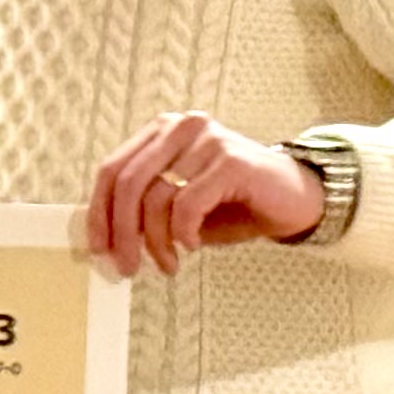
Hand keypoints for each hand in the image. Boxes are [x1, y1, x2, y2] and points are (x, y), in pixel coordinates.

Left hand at [85, 111, 321, 275]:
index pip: (112, 170)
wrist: (295, 200)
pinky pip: (188, 204)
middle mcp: (181, 128)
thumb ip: (142, 210)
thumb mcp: (176, 206)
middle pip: (128, 183)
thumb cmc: (231, 204)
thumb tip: (103, 239)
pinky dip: (183, 232)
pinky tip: (191, 245)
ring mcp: (207, 140)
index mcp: (160, 132)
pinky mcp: (231, 161)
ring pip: (156, 197)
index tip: (99, 249)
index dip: (99, 212)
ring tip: (167, 264)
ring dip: (156, 241)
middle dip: (122, 232)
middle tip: (127, 266)